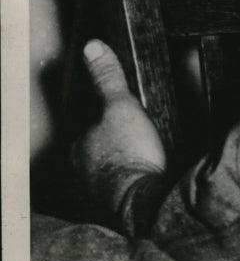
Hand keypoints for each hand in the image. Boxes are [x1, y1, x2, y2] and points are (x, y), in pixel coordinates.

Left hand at [72, 40, 165, 216]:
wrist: (142, 204)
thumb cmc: (128, 155)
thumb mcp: (121, 105)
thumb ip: (107, 78)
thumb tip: (93, 48)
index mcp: (76, 146)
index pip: (86, 126)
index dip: (105, 120)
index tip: (124, 120)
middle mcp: (77, 173)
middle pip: (94, 152)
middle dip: (111, 146)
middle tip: (136, 140)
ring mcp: (91, 196)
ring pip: (103, 174)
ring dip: (119, 168)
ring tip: (143, 160)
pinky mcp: (109, 213)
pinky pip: (115, 195)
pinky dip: (127, 187)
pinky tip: (143, 181)